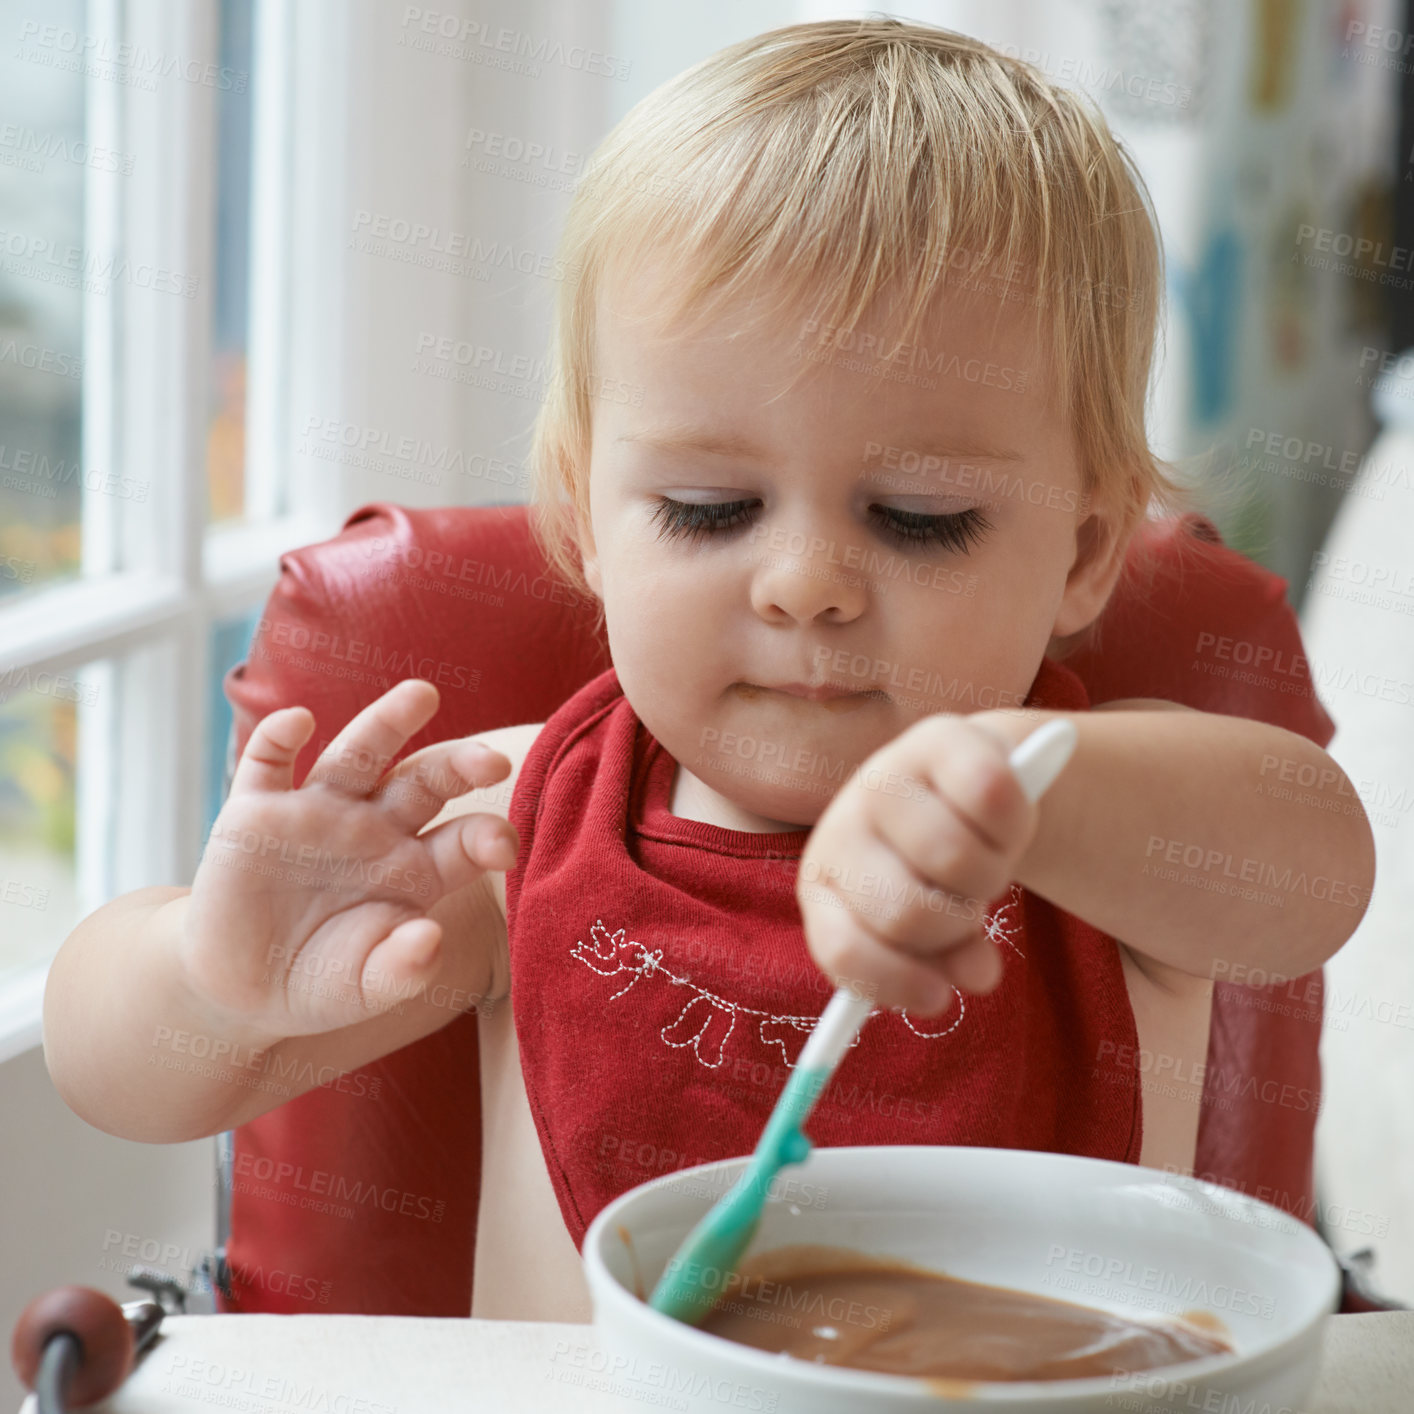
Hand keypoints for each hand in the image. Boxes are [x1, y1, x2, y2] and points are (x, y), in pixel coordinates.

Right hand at [181, 679, 518, 1039]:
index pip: (465, 839)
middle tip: (491, 759)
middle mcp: (377, 828)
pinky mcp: (257, 812)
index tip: (504, 846)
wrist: (241, 991)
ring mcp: (319, 813)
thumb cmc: (322, 983)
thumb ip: (402, 969)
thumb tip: (428, 939)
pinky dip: (280, 737)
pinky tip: (299, 722)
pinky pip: (269, 762)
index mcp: (418, 868)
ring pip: (361, 754)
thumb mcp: (365, 988)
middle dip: (459, 764)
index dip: (488, 837)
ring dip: (388, 722)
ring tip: (423, 695)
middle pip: (425, 780)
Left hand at [796, 714, 1039, 1015]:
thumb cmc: (938, 870)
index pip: (842, 947)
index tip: (939, 998)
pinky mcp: (937, 739)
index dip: (893, 980)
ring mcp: (884, 778)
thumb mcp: (933, 923)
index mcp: (825, 884)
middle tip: (970, 905)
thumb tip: (975, 976)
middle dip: (956, 924)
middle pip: (907, 913)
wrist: (967, 780)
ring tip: (985, 861)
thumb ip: (942, 961)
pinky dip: (1015, 821)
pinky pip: (993, 800)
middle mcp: (842, 827)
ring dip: (992, 875)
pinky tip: (1005, 818)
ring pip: (956, 861)